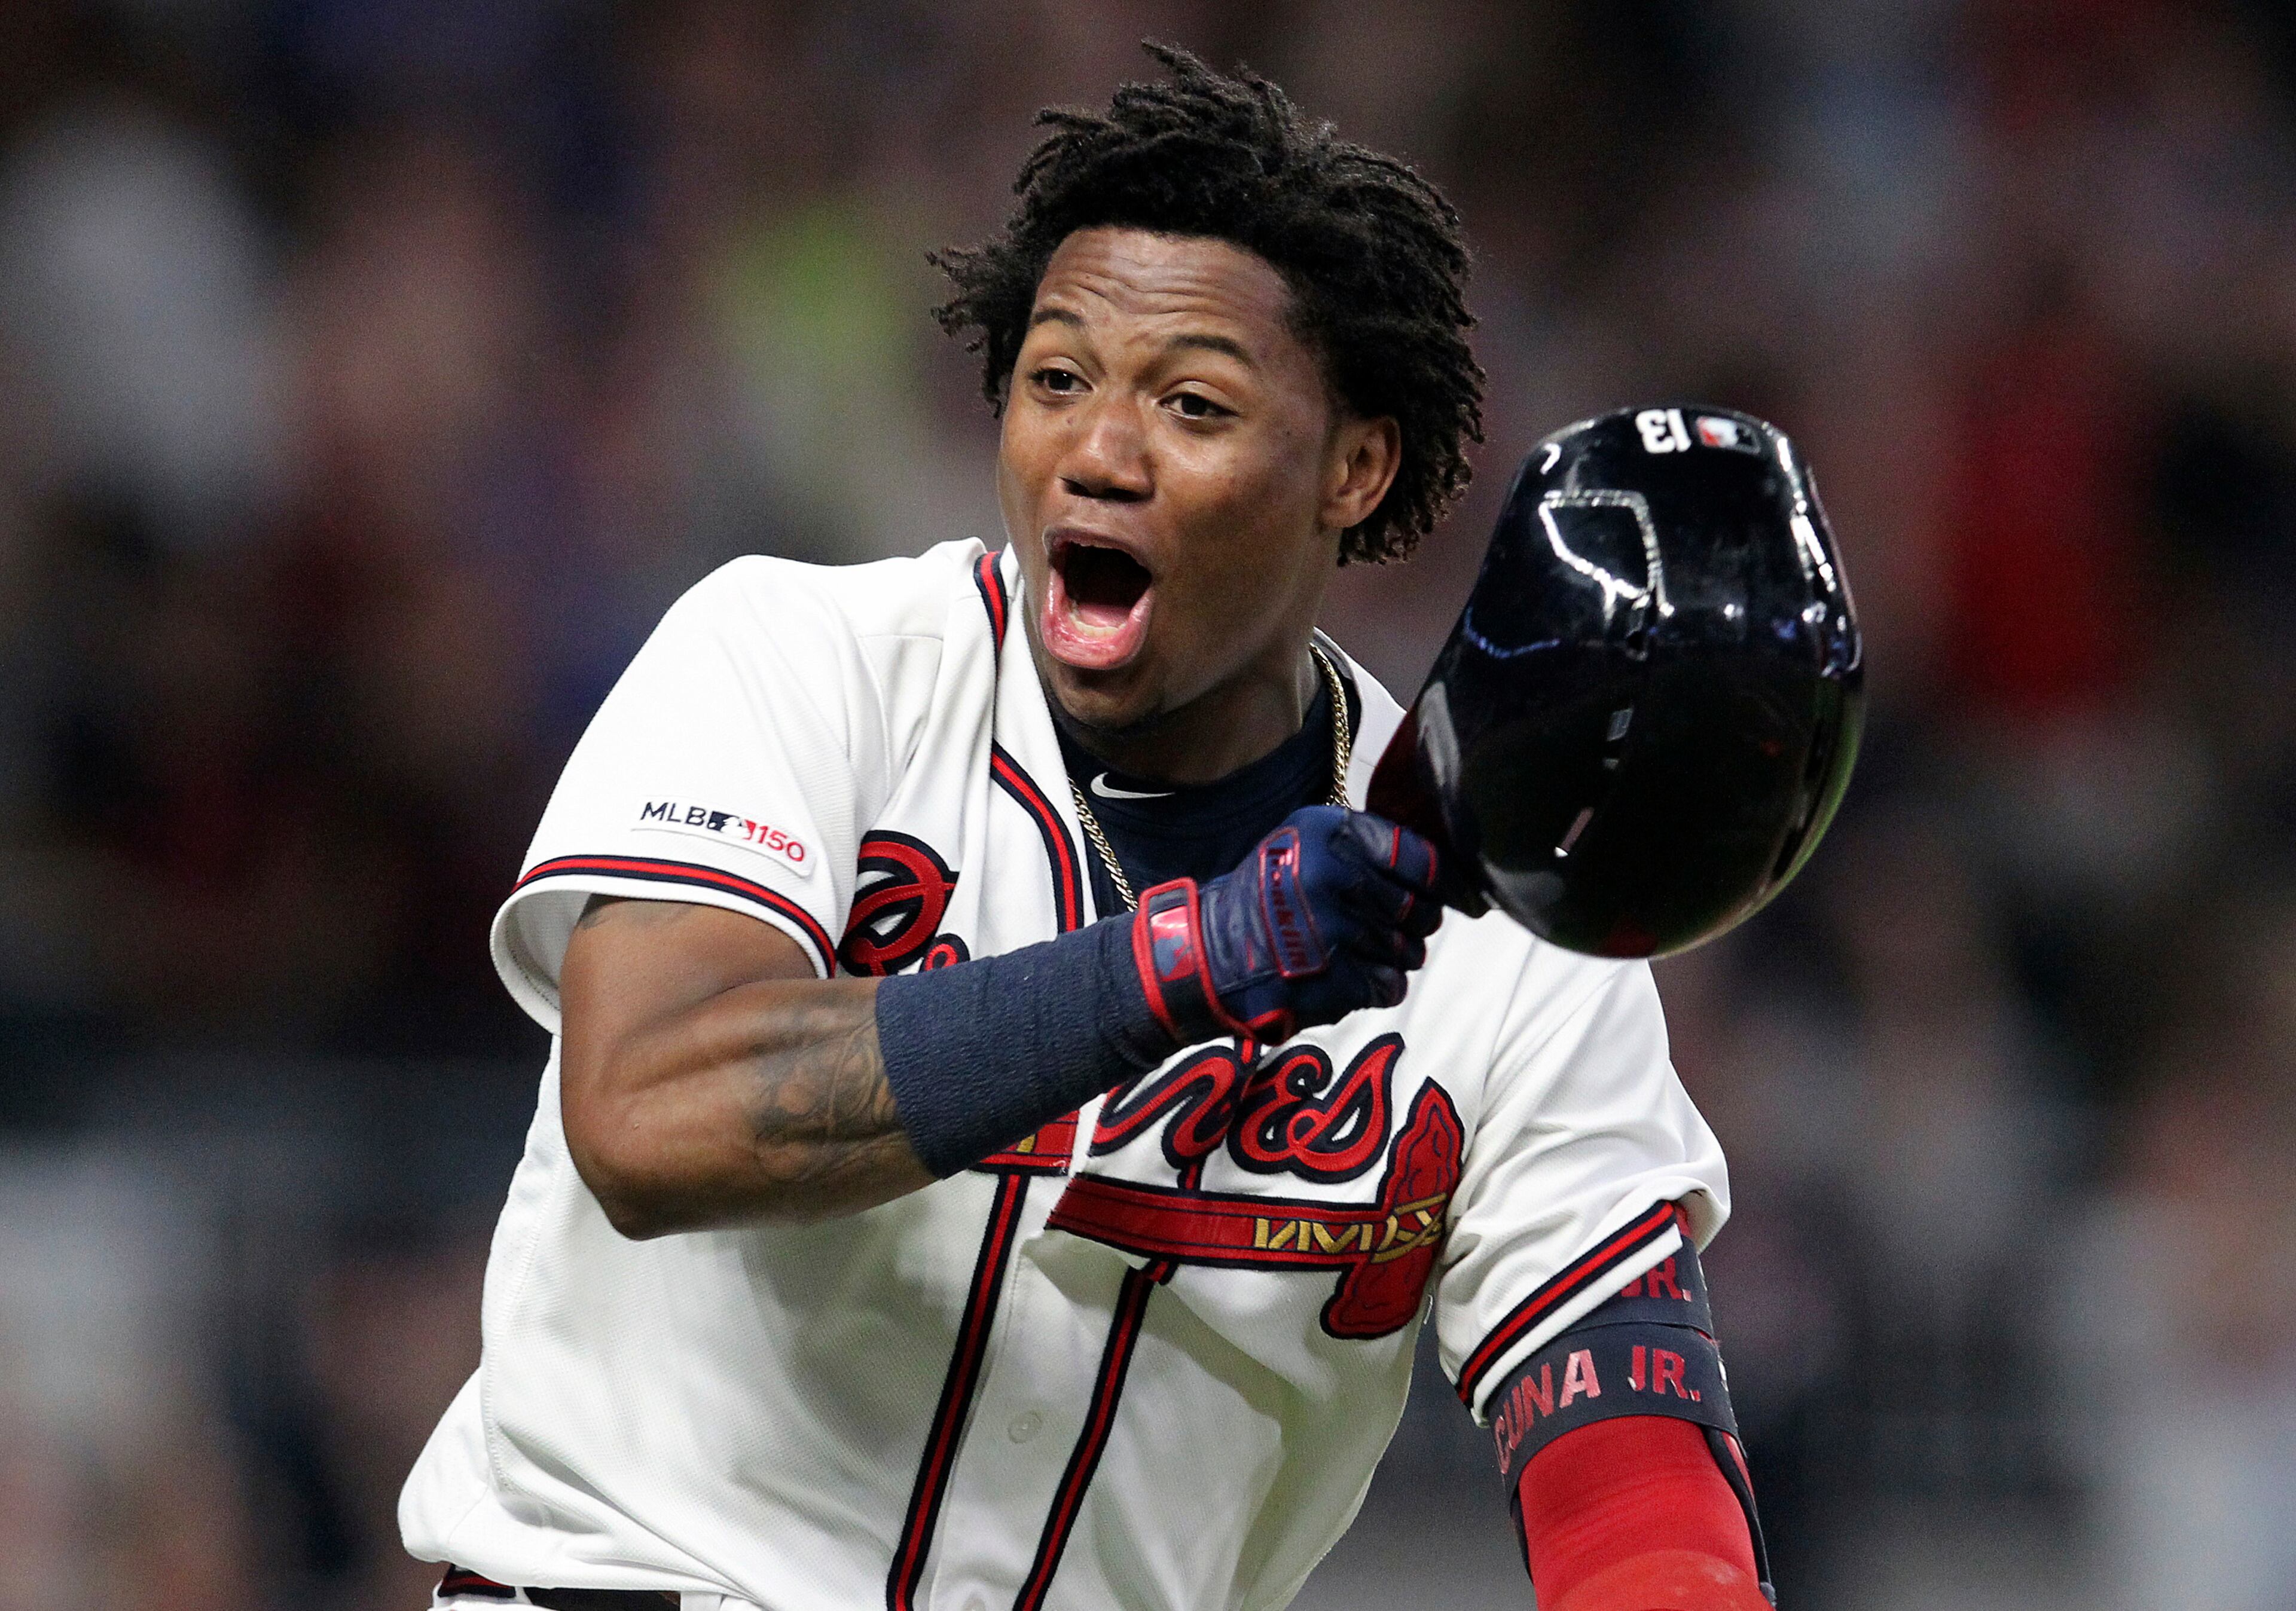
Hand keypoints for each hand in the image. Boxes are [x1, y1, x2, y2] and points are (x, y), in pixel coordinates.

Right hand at [1128, 806, 1444, 1044]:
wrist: (1210, 955)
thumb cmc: (1266, 897)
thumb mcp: (1304, 841)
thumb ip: (1364, 843)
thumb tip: (1435, 867)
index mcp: (1329, 833)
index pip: (1418, 858)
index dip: (1434, 882)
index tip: (1429, 893)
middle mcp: (1334, 875)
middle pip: (1420, 909)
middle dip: (1413, 924)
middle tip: (1386, 927)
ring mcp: (1336, 930)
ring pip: (1409, 951)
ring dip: (1393, 957)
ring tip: (1356, 952)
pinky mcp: (1337, 979)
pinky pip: (1391, 986)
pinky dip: (1378, 986)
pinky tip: (1347, 977)